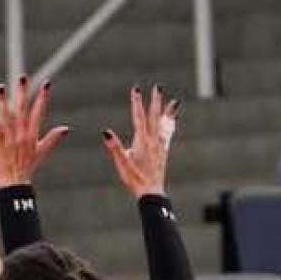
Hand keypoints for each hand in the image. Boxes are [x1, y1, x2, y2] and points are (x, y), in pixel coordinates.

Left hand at [0, 75, 68, 186]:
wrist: (14, 182)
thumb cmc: (27, 167)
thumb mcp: (41, 152)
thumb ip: (52, 138)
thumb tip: (65, 129)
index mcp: (32, 134)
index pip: (38, 112)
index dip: (43, 98)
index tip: (47, 84)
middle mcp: (21, 133)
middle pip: (22, 109)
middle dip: (22, 93)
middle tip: (22, 77)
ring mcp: (9, 137)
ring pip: (6, 115)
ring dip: (3, 100)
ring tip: (0, 87)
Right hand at [99, 84, 177, 199]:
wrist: (151, 192)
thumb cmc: (135, 180)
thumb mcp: (122, 163)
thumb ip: (114, 147)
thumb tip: (106, 132)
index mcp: (142, 141)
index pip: (139, 117)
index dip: (136, 102)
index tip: (136, 89)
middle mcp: (153, 141)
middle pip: (155, 116)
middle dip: (155, 101)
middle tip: (158, 87)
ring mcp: (160, 146)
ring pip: (164, 124)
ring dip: (167, 111)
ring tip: (174, 101)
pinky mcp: (163, 152)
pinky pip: (168, 133)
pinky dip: (170, 125)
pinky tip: (172, 122)